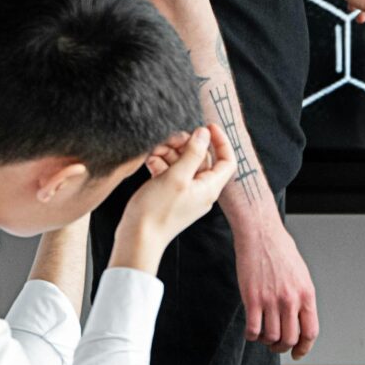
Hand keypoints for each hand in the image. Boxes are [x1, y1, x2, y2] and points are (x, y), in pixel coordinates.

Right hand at [117, 126, 231, 261]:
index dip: (220, 141)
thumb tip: (204, 134)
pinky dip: (161, 164)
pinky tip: (150, 162)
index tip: (207, 126)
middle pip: (201, 158)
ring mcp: (185, 193)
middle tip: (169, 140)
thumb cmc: (157, 211)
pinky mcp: (169, 194)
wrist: (137, 238)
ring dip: (169, 153)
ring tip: (155, 152)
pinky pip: (170, 173)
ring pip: (183, 163)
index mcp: (210, 187)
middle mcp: (201, 190)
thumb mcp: (177, 177)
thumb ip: (193, 153)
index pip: (227, 160)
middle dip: (185, 145)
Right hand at [234, 206, 319, 357]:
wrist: (260, 235)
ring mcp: (271, 300)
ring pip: (271, 337)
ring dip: (266, 342)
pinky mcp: (252, 299)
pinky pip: (253, 329)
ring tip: (263, 335)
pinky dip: (252, 336)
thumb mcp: (301, 275)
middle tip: (277, 345)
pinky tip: (252, 330)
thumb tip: (300, 320)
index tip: (298, 352)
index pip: (310, 332)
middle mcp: (290, 299)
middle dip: (283, 347)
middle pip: (290, 339)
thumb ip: (302, 298)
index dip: (304, 348)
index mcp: (306, 294)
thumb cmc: (280, 251)